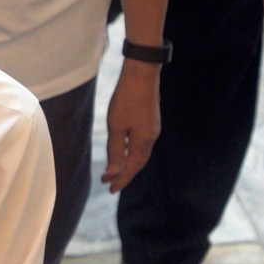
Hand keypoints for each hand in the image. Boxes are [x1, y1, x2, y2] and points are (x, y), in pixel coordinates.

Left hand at [101, 61, 160, 190]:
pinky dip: (131, 150)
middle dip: (124, 173)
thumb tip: (114, 173)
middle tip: (110, 183)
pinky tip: (122, 149)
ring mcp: (152, 128)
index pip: (132, 168)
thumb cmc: (126, 99)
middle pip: (138, 162)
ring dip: (127, 162)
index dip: (122, 180)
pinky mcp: (150, 120)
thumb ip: (115, 151)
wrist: (141, 74)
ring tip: (114, 170)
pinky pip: (140, 142)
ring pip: (139, 152)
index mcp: (144, 142)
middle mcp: (151, 137)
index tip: (111, 189)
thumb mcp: (116, 127)